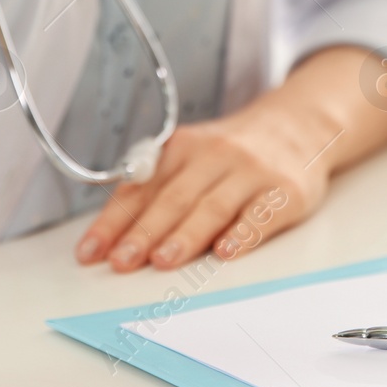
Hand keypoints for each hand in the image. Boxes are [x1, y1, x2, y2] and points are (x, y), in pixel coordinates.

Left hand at [74, 103, 332, 271]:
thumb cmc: (233, 153)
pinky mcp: (283, 192)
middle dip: (143, 232)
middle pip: (173, 198)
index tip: (90, 251)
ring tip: (162, 260)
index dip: (113, 221)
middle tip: (121, 261)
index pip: (140, 188)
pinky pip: (260, 215)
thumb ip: (158, 187)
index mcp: (182, 148)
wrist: (296, 126)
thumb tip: (114, 233)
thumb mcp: (192, 156)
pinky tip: (225, 252)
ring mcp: (250, 173)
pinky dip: (242, 234)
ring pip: (212, 206)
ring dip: (185, 235)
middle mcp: (214, 156)